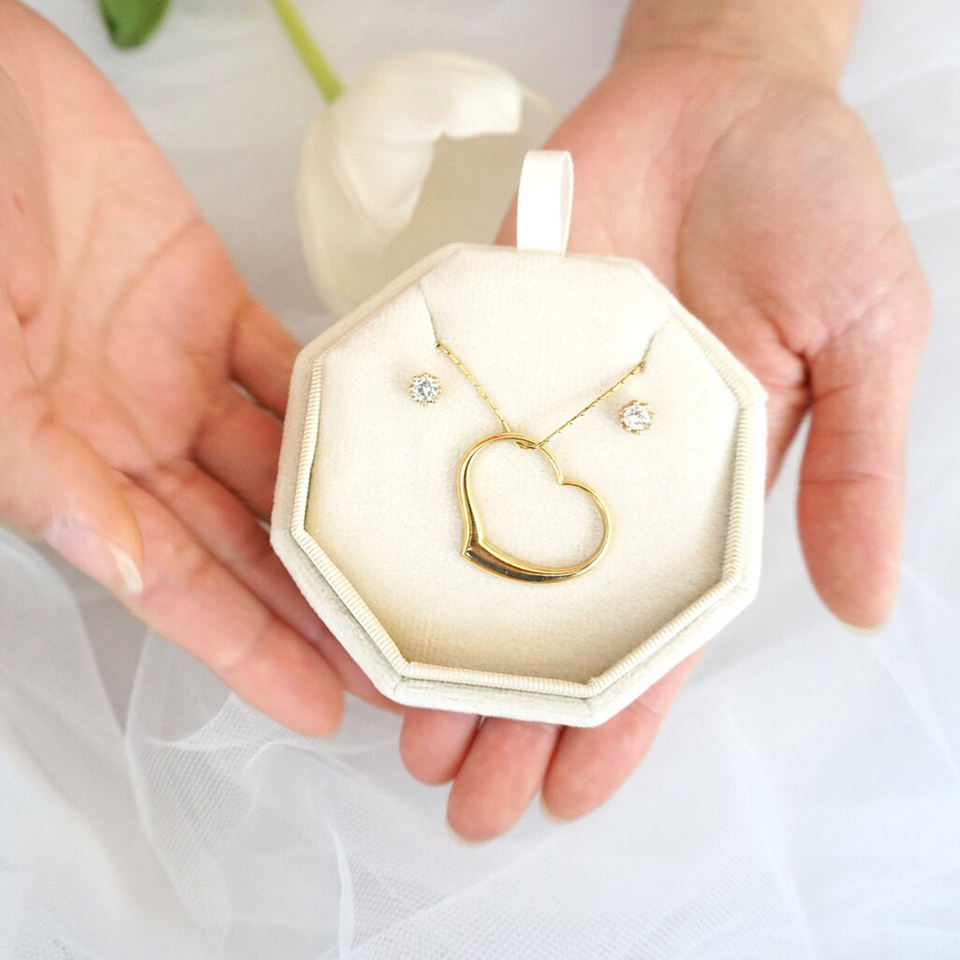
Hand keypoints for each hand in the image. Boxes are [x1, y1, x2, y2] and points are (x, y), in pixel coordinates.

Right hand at [0, 3, 395, 730]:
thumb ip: (38, 468)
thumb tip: (120, 561)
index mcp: (60, 465)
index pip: (174, 586)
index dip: (249, 650)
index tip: (321, 701)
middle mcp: (122, 432)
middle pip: (242, 542)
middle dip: (317, 603)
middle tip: (398, 650)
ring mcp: (168, 370)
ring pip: (277, 466)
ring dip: (340, 516)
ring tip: (412, 564)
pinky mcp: (206, 301)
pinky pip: (286, 369)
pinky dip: (333, 404)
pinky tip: (384, 445)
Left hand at [399, 41, 930, 838]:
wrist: (721, 94)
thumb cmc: (808, 206)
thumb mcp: (864, 336)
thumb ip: (856, 465)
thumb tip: (864, 604)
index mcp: (704, 485)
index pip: (657, 630)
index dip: (617, 719)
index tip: (569, 795)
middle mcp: (613, 467)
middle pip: (554, 615)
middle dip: (514, 711)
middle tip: (460, 796)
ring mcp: (544, 412)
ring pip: (481, 550)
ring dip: (447, 640)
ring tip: (403, 726)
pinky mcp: (492, 347)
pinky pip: (436, 436)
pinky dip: (401, 505)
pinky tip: (365, 576)